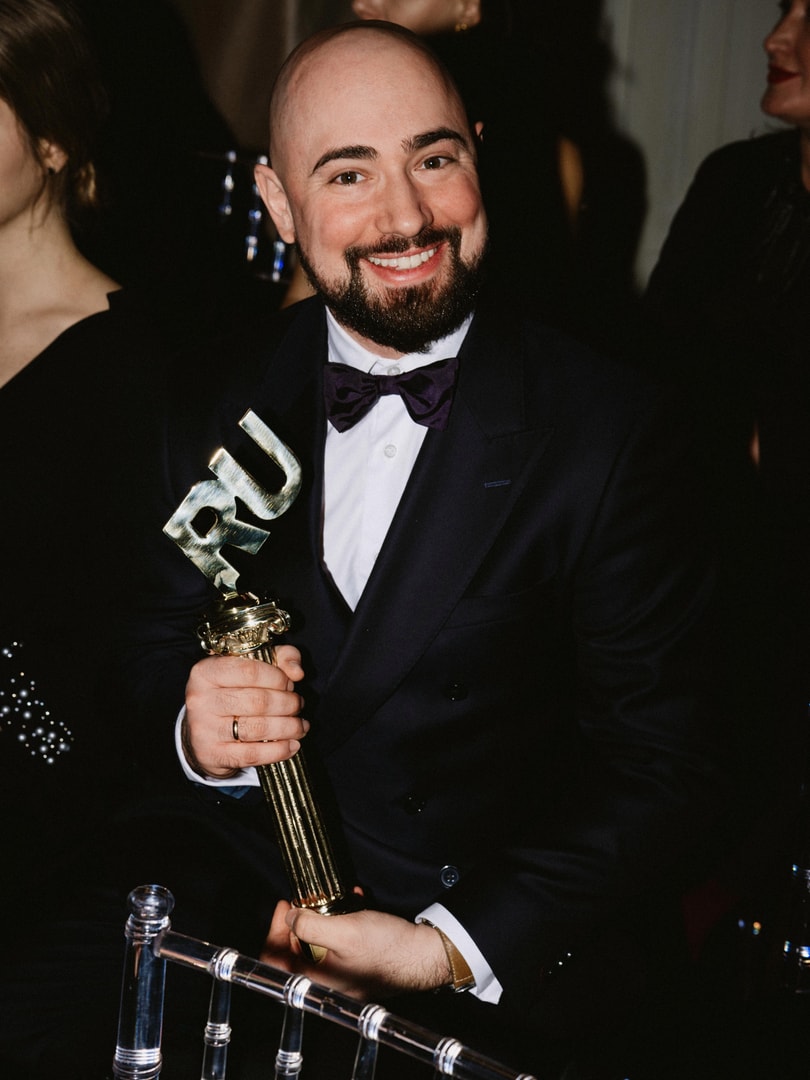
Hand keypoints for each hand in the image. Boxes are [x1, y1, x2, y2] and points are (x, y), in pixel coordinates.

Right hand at [182, 645, 306, 778]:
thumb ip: (278, 658)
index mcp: (206, 672)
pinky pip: (252, 754)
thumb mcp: (249, 667)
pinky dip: (279, 750)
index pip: (250, 671)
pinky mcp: (211, 755)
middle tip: (298, 705)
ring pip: (257, 728)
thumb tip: (297, 671)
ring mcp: (203, 729)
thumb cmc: (231, 694)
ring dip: (288, 727)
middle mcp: (199, 699)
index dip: (278, 678)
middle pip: (257, 701)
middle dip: (287, 704)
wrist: (202, 734)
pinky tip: (293, 745)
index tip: (290, 684)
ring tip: (300, 726)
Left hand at [260, 900, 450, 999]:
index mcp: (317, 982)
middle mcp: (326, 982)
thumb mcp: (345, 932)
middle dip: (299, 921)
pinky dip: (340, 921)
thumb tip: (289, 917)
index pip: (275, 965)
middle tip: (305, 899)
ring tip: (333, 897)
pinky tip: (353, 901)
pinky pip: (336, 942)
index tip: (284, 909)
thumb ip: (310, 926)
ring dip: (322, 917)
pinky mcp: (355, 964)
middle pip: (294, 951)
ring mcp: (340, 974)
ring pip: (316, 944)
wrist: (423, 955)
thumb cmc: (389, 949)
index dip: (273, 934)